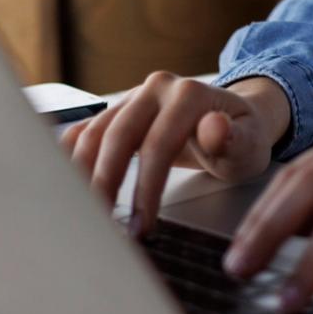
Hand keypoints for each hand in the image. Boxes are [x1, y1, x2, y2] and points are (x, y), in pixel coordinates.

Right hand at [60, 73, 289, 232]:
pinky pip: (86, 131)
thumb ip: (234, 139)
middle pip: (117, 135)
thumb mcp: (251, 143)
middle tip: (102, 225)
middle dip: (105, 184)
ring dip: (83, 175)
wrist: (236, 119)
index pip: (158, 144)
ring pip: (94, 133)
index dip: (146, 188)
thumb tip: (213, 127)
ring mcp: (133, 98)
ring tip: (81, 214)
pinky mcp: (118, 112)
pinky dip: (71, 157)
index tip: (142, 225)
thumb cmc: (243, 135)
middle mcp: (155, 88)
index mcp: (187, 93)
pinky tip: (61, 185)